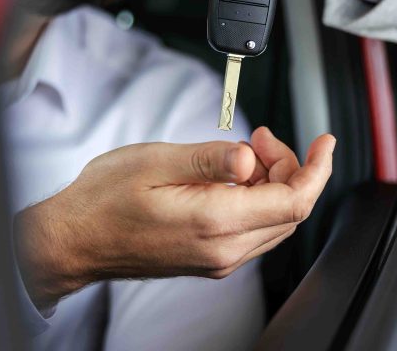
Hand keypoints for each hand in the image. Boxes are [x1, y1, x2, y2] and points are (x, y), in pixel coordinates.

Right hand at [14, 127, 334, 309]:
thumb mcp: (156, 161)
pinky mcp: (208, 258)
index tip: (324, 141)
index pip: (294, 201)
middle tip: (261, 137)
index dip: (317, 168)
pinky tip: (233, 175)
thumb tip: (251, 157)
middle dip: (291, 167)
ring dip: (273, 181)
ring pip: (274, 220)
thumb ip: (210, 160)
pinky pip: (252, 228)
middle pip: (290, 210)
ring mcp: (217, 259)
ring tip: (244, 151)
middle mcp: (223, 250)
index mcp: (214, 223)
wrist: (72, 241)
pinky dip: (256, 197)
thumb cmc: (103, 201)